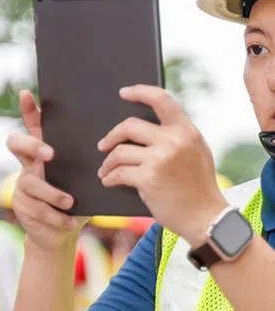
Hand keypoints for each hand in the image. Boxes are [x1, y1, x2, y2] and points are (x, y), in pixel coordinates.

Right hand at [5, 90, 85, 254]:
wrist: (61, 231)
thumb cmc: (79, 197)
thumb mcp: (85, 176)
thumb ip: (93, 160)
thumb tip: (123, 142)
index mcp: (45, 151)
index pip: (33, 124)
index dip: (27, 109)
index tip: (27, 94)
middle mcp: (29, 163)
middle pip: (16, 143)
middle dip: (32, 146)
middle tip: (50, 155)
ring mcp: (23, 184)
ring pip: (29, 182)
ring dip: (52, 193)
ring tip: (69, 202)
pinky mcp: (23, 206)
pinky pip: (37, 209)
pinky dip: (57, 217)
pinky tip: (69, 221)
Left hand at [97, 85, 224, 245]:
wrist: (206, 218)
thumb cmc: (198, 186)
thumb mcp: (196, 152)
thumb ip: (176, 136)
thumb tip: (145, 125)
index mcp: (187, 131)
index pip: (162, 100)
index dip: (140, 92)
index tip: (124, 92)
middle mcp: (173, 141)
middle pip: (129, 126)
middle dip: (112, 136)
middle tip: (103, 145)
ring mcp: (160, 159)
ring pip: (119, 151)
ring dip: (108, 162)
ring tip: (105, 169)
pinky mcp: (147, 178)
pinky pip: (118, 172)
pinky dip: (109, 177)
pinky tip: (108, 180)